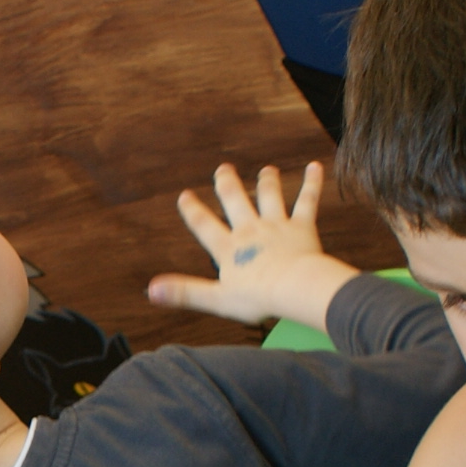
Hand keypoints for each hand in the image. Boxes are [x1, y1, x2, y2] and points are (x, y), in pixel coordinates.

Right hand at [147, 162, 356, 329]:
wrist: (293, 287)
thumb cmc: (257, 297)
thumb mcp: (215, 299)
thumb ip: (184, 292)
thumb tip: (151, 290)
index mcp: (228, 249)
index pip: (205, 226)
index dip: (193, 211)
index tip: (184, 196)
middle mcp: (250, 231)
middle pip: (235, 201)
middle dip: (227, 184)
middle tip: (223, 169)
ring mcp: (276, 226)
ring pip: (269, 197)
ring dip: (267, 182)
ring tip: (267, 170)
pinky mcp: (302, 227)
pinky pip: (306, 201)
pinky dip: (311, 183)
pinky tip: (314, 167)